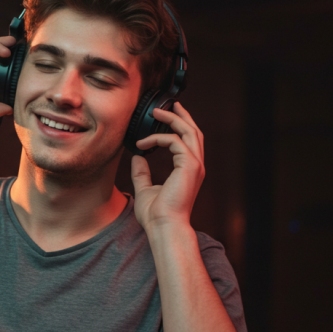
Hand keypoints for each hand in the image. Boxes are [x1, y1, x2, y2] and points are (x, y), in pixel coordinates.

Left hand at [130, 103, 204, 231]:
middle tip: (169, 105)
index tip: (162, 119)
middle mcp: (195, 166)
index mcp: (188, 171)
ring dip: (173, 119)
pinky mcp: (189, 166)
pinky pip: (175, 142)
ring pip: (189, 132)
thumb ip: (142, 172)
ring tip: (157, 112)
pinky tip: (143, 142)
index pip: (188, 142)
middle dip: (181, 116)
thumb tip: (137, 156)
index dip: (178, 127)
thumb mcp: (145, 189)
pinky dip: (158, 138)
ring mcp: (195, 166)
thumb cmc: (156, 214)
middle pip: (193, 132)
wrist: (163, 226)